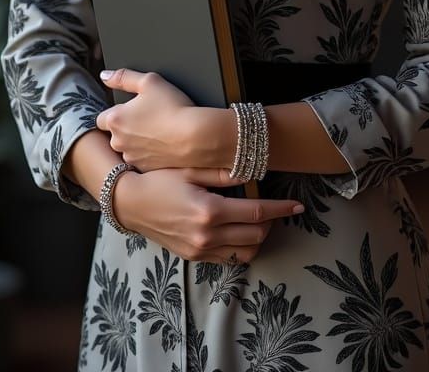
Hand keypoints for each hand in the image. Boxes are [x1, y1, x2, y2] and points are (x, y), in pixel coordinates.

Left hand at [95, 68, 196, 170]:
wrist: (194, 138)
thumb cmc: (173, 108)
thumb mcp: (149, 81)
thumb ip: (124, 77)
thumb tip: (105, 76)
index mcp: (115, 119)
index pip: (100, 118)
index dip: (115, 112)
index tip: (129, 109)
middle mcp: (118, 141)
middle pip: (114, 134)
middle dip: (125, 127)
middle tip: (146, 117)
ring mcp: (131, 157)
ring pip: (127, 147)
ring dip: (136, 141)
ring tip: (157, 130)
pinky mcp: (145, 168)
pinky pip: (141, 159)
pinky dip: (148, 152)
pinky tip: (162, 143)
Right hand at [112, 165, 304, 264]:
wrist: (130, 203)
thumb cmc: (159, 179)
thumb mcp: (189, 169)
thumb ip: (221, 171)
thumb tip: (252, 170)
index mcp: (209, 211)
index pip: (256, 213)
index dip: (280, 209)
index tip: (297, 205)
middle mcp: (207, 235)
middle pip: (256, 235)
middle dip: (272, 222)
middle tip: (278, 208)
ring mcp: (200, 249)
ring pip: (245, 253)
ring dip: (258, 238)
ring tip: (259, 220)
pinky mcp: (194, 257)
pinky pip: (228, 259)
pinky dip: (240, 247)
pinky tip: (239, 230)